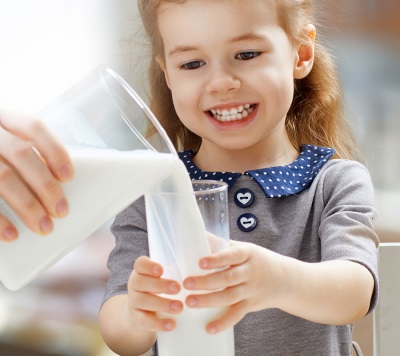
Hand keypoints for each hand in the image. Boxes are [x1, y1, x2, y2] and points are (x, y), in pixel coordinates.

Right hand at [0, 109, 73, 240]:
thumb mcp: (4, 142)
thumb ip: (22, 154)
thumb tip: (59, 183)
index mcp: (1, 116)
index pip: (33, 126)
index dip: (54, 150)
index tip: (69, 177)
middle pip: (21, 154)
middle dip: (45, 185)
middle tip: (61, 211)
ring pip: (2, 177)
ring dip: (26, 205)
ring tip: (43, 226)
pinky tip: (10, 234)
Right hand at [126, 256, 183, 332]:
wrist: (140, 313)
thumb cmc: (158, 289)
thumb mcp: (162, 278)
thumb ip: (175, 271)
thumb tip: (201, 267)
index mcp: (141, 271)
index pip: (140, 264)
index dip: (149, 266)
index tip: (161, 270)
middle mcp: (135, 284)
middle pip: (141, 282)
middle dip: (160, 285)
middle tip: (177, 288)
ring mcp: (134, 301)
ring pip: (144, 301)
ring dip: (162, 304)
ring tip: (179, 307)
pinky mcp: (136, 318)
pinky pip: (145, 321)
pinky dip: (158, 323)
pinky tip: (171, 324)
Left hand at [183, 241, 286, 333]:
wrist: (286, 279)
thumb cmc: (257, 260)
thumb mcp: (244, 248)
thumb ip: (221, 243)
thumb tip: (197, 233)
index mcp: (247, 254)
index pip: (231, 255)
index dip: (216, 259)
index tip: (200, 262)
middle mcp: (250, 272)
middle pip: (227, 278)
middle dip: (206, 282)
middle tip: (186, 283)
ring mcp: (251, 290)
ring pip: (229, 297)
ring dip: (208, 301)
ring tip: (189, 302)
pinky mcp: (251, 305)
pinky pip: (236, 314)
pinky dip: (223, 322)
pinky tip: (209, 328)